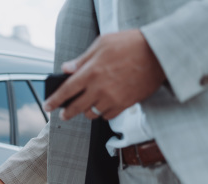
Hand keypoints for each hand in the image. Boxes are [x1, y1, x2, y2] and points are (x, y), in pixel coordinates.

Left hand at [43, 29, 165, 120]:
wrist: (160, 53)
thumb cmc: (131, 44)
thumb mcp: (102, 43)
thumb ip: (82, 59)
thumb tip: (67, 69)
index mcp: (91, 72)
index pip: (66, 91)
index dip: (54, 100)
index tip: (47, 107)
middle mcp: (99, 88)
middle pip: (76, 108)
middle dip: (67, 112)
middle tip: (63, 114)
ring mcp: (112, 98)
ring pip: (92, 114)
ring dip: (87, 111)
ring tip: (87, 105)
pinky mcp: (125, 104)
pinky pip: (108, 116)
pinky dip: (103, 112)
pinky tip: (104, 104)